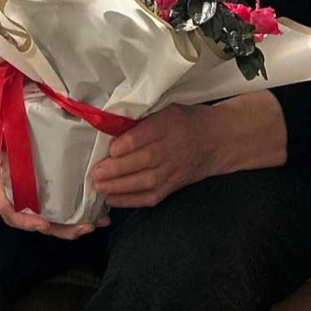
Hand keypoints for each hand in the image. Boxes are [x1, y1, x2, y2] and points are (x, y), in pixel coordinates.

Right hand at [0, 123, 105, 240]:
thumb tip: (5, 134)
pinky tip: (95, 209)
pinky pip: (59, 205)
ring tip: (97, 222)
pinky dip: (77, 210)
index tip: (43, 224)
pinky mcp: (45, 187)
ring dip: (74, 225)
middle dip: (62, 230)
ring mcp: (31, 194)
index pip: (9, 212)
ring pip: (51, 218)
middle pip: (37, 222)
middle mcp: (15, 195)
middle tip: (85, 227)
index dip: (25, 221)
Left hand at [89, 104, 213, 209]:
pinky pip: (151, 197)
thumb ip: (141, 118)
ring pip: (145, 181)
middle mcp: (169, 149)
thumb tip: (109, 125)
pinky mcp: (171, 186)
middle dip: (117, 169)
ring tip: (99, 186)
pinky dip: (131, 201)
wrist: (215, 140)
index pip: (146, 136)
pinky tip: (112, 200)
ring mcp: (171, 171)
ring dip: (119, 186)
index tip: (111, 148)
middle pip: (143, 161)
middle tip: (95, 173)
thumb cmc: (183, 121)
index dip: (127, 144)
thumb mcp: (164, 110)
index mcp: (166, 125)